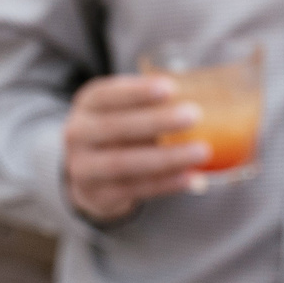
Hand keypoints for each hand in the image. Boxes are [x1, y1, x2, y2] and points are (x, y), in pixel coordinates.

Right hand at [61, 74, 209, 221]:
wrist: (88, 173)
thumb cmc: (120, 129)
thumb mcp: (123, 109)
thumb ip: (152, 102)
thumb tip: (205, 92)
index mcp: (87, 104)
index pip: (107, 94)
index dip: (137, 91)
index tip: (170, 87)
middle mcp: (78, 134)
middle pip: (115, 127)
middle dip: (155, 121)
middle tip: (194, 115)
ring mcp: (84, 167)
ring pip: (124, 163)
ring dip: (166, 158)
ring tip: (202, 151)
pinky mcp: (99, 195)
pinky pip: (135, 189)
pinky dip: (165, 183)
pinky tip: (192, 177)